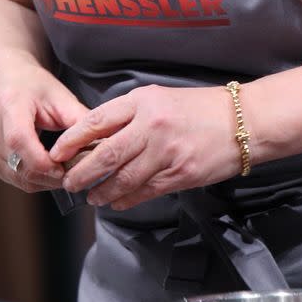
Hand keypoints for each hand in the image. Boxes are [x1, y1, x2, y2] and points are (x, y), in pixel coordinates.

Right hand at [0, 64, 87, 192]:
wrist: (8, 84)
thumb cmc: (36, 88)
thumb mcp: (61, 97)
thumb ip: (80, 120)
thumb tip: (103, 142)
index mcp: (9, 105)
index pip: (19, 140)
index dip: (42, 160)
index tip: (65, 168)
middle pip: (20, 165)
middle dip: (51, 175)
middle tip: (75, 172)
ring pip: (19, 178)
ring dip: (45, 181)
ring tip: (65, 171)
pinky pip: (15, 180)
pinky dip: (35, 181)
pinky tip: (49, 171)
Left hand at [50, 85, 240, 211]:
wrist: (244, 122)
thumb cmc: (199, 109)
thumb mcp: (160, 99)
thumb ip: (129, 115)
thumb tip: (95, 139)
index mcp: (143, 102)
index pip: (97, 121)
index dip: (72, 139)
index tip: (57, 152)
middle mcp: (152, 126)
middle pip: (105, 155)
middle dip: (81, 173)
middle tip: (68, 182)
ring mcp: (166, 152)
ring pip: (122, 179)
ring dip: (102, 191)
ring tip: (91, 197)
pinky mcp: (180, 174)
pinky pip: (144, 191)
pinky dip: (126, 199)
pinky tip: (117, 202)